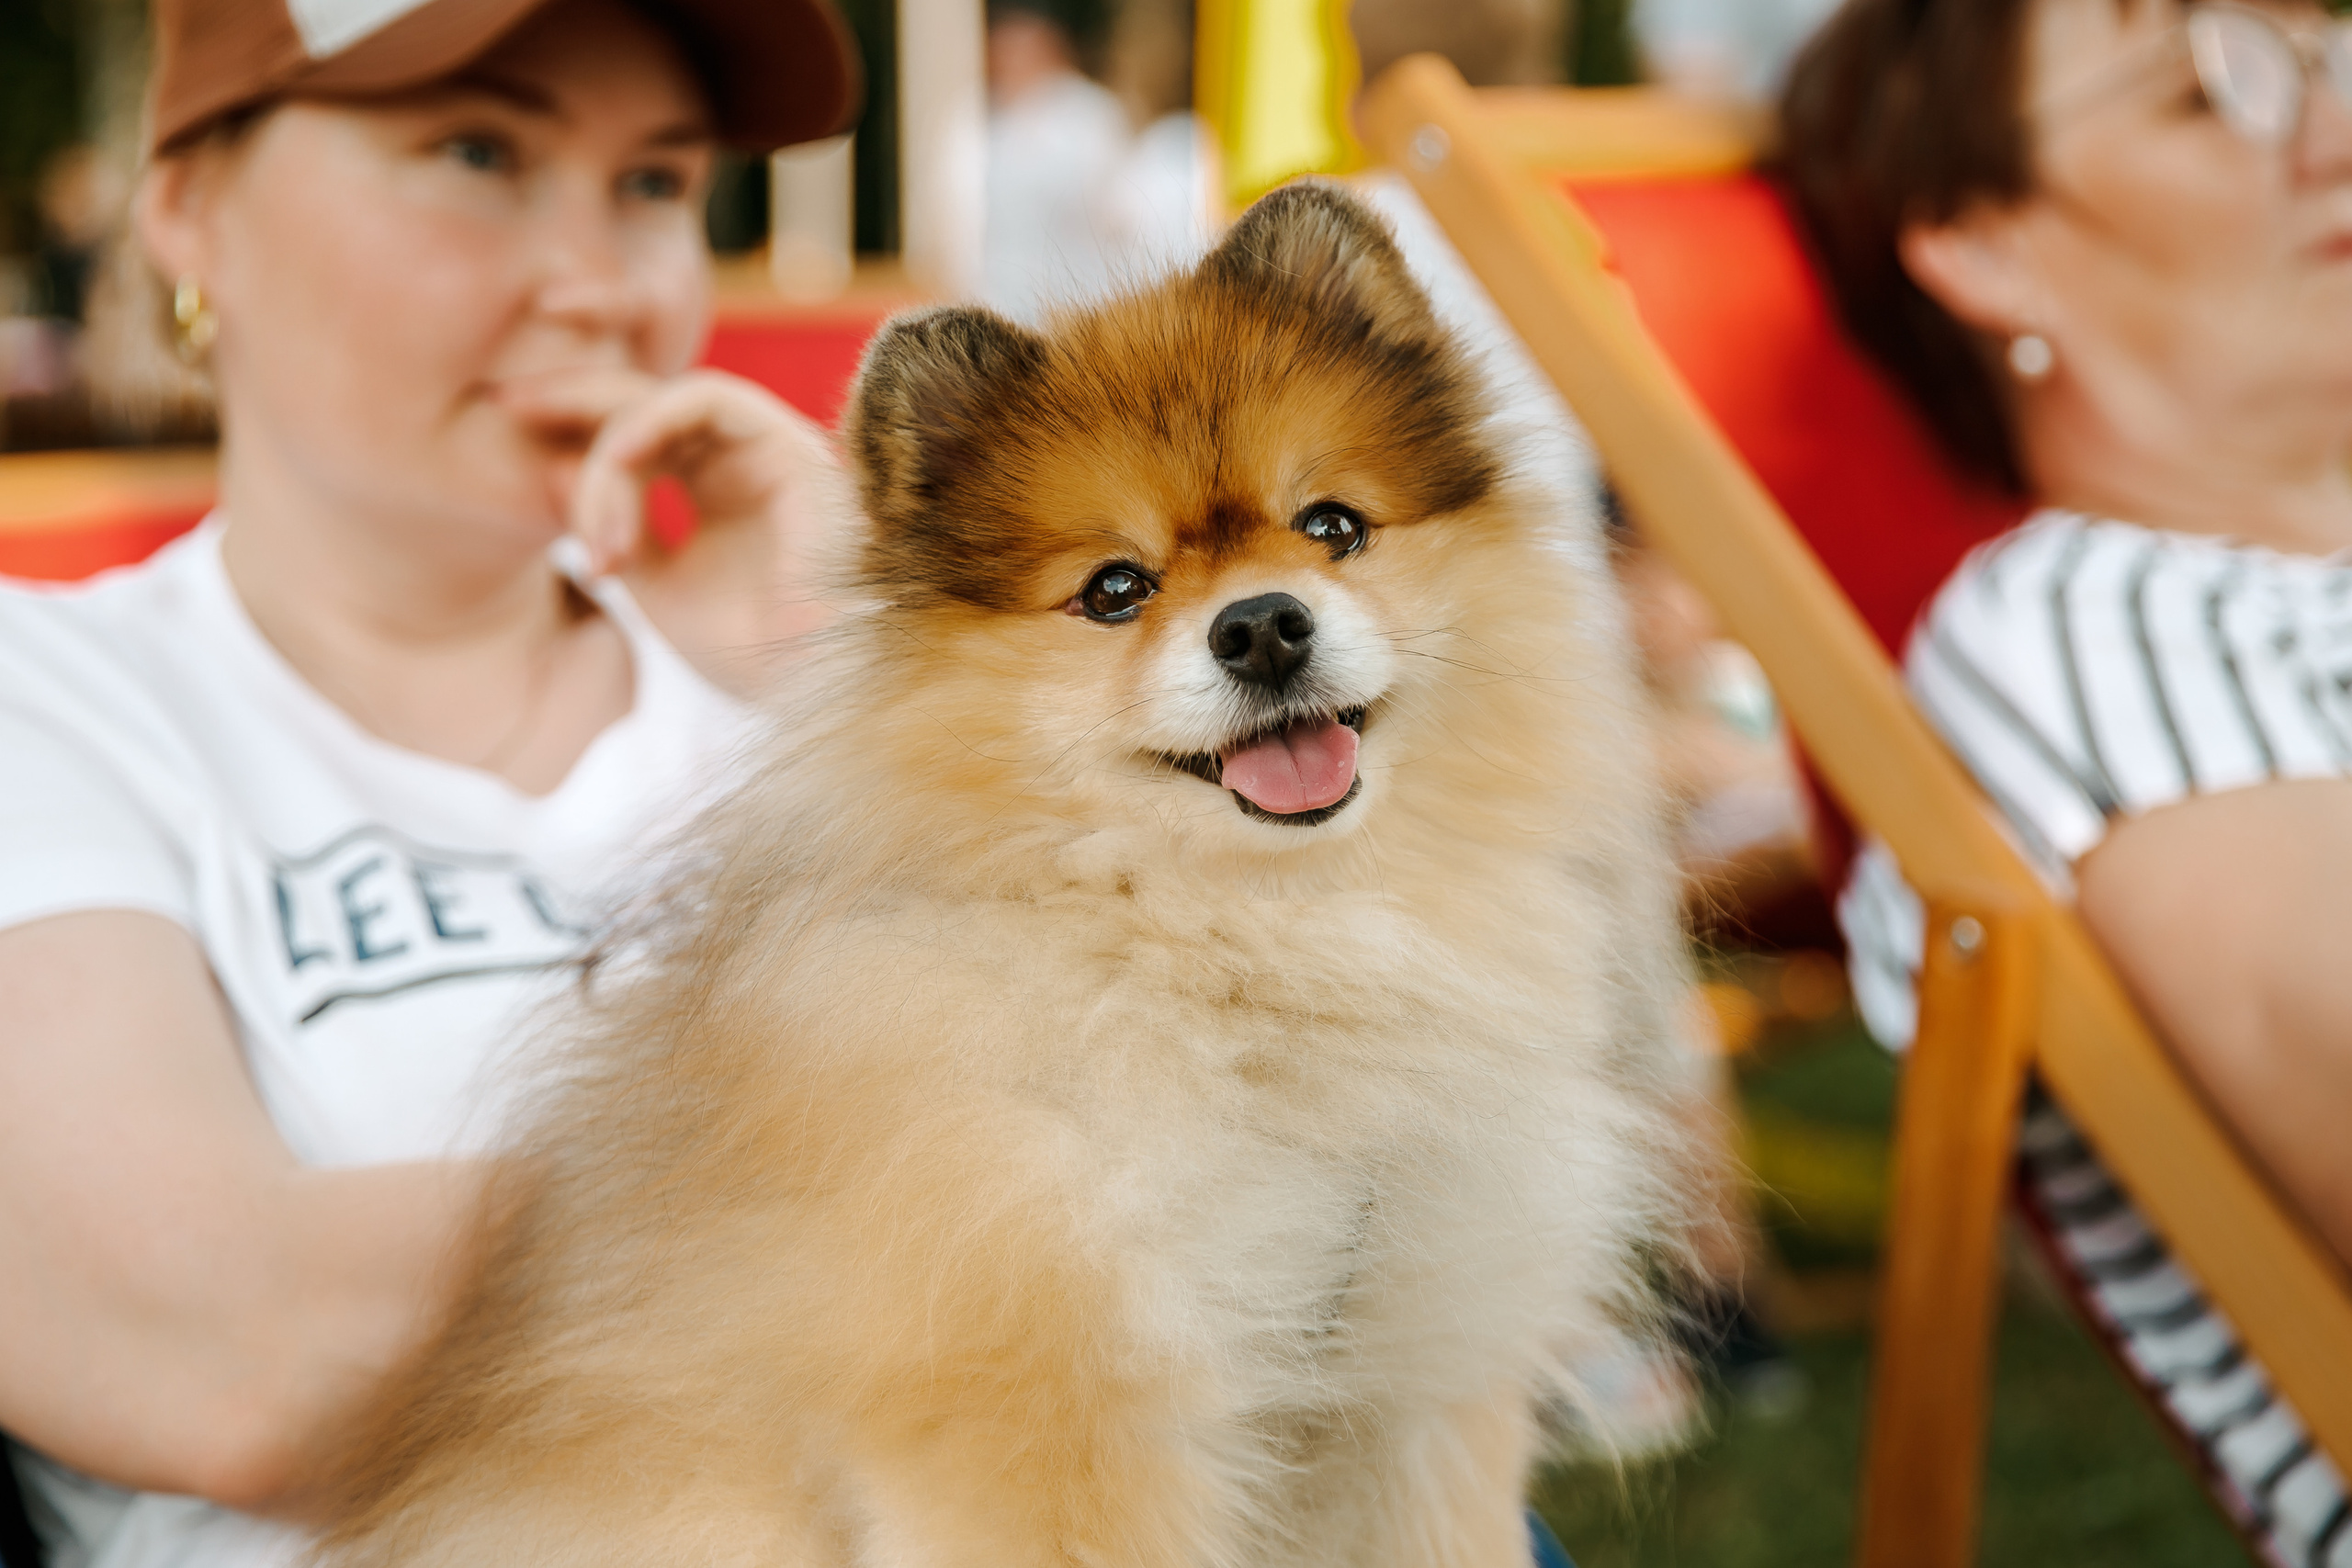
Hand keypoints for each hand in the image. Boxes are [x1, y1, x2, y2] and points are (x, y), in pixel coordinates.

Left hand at [498, 367, 851, 685]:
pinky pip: (710, 398)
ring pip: (667, 401)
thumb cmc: (749, 654)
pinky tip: (620, 464)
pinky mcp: (791, 446)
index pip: (641, 436)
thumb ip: (615, 528)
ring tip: (593, 518)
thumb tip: (557, 472)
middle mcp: (746, 461)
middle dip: (572, 396)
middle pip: (648, 401)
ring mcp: (770, 451)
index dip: (573, 426)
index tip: (509, 424)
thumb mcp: (657, 587)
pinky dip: (654, 421)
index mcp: (721, 490)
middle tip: (510, 402)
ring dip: (613, 446)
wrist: (811, 686)